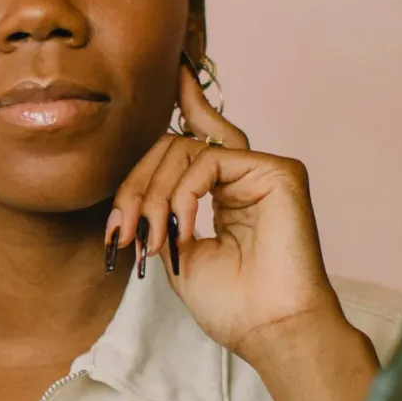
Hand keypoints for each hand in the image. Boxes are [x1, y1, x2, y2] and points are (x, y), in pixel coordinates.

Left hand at [104, 58, 354, 358]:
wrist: (269, 330)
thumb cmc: (232, 304)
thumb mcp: (178, 251)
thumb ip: (163, 210)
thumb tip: (142, 188)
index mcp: (227, 190)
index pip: (199, 136)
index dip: (187, 101)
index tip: (173, 70)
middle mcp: (247, 174)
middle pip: (173, 146)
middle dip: (136, 185)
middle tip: (122, 232)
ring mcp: (264, 170)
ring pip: (185, 150)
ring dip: (154, 197)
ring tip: (149, 239)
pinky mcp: (279, 171)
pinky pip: (209, 160)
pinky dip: (184, 192)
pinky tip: (181, 224)